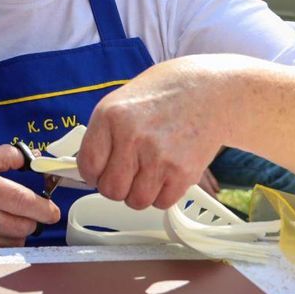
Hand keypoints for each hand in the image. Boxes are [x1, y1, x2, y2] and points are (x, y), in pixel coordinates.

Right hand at [0, 145, 59, 247]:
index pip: (22, 201)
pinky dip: (5, 240)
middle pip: (24, 226)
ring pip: (15, 241)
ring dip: (19, 231)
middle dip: (33, 218)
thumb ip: (4, 155)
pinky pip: (1, 250)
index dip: (44, 208)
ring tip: (7, 216)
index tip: (52, 209)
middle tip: (29, 209)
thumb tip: (33, 160)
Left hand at [77, 64, 223, 210]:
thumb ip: (102, 136)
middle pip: (111, 190)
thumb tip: (86, 171)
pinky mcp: (183, 172)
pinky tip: (167, 172)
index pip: (88, 166)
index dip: (93, 174)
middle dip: (118, 186)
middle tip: (128, 173)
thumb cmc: (161, 97)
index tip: (101, 172)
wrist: (208, 91)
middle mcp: (131, 136)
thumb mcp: (120, 104)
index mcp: (109, 116)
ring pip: (136, 201)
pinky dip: (163, 194)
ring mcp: (158, 156)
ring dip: (141, 192)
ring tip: (150, 170)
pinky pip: (162, 202)